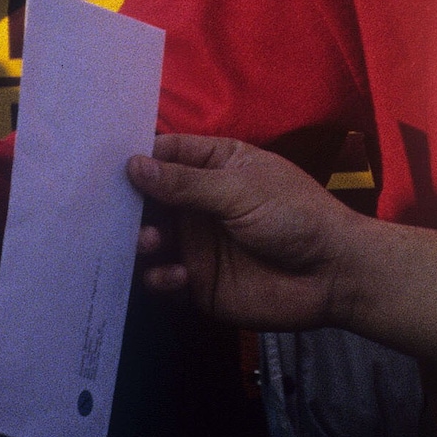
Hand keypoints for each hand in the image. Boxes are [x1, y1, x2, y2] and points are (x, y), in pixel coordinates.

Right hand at [130, 134, 361, 330]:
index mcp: (217, 166)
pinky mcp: (199, 281)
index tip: (104, 166)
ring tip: (151, 242)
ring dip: (141, 241)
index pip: (167, 154)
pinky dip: (160, 277)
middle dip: (128, 206)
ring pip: (150, 239)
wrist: (332, 274)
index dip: (138, 158)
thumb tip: (134, 165)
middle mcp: (202, 203)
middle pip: (150, 199)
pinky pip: (164, 278)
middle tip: (113, 213)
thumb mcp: (241, 190)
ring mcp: (199, 242)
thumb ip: (186, 183)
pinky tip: (177, 277)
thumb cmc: (297, 217)